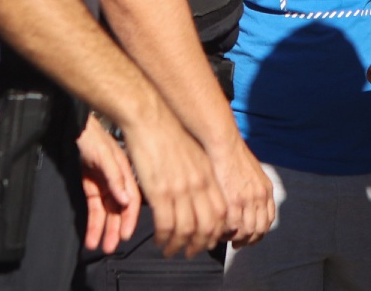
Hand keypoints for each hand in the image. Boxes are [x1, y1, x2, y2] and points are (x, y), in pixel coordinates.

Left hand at [76, 113, 140, 252]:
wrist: (78, 128)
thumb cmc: (95, 138)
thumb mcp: (106, 157)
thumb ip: (116, 178)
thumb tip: (125, 200)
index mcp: (127, 174)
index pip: (131, 201)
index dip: (129, 219)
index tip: (125, 235)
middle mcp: (117, 183)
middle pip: (118, 211)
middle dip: (115, 230)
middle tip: (111, 248)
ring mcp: (105, 186)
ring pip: (106, 214)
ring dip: (103, 231)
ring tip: (100, 247)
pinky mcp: (92, 187)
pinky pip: (94, 209)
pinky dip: (93, 223)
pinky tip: (91, 235)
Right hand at [120, 112, 227, 256]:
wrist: (150, 117)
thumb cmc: (167, 135)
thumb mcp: (193, 156)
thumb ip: (198, 177)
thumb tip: (198, 197)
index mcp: (208, 176)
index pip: (221, 213)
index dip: (216, 231)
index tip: (206, 240)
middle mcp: (199, 184)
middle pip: (208, 226)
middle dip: (200, 245)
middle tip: (190, 252)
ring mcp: (181, 189)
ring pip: (187, 230)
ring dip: (179, 245)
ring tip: (171, 250)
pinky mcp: (161, 191)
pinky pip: (166, 225)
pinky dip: (164, 238)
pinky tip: (159, 240)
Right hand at [207, 137, 274, 248]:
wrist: (223, 143)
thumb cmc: (231, 154)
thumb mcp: (252, 171)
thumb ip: (254, 186)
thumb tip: (248, 200)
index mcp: (266, 189)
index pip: (267, 220)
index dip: (259, 232)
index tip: (250, 237)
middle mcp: (260, 197)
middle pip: (259, 229)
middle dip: (249, 240)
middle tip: (237, 244)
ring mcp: (247, 200)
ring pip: (246, 231)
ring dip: (236, 238)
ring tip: (226, 239)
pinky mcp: (233, 202)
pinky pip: (233, 227)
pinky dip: (226, 233)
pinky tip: (219, 232)